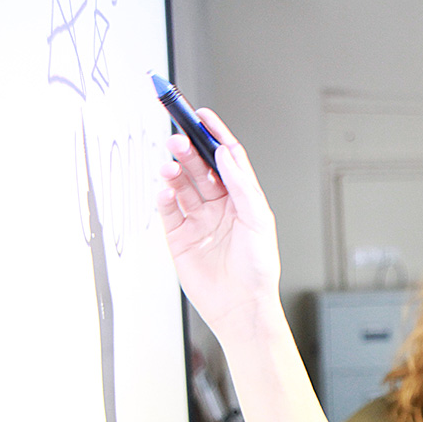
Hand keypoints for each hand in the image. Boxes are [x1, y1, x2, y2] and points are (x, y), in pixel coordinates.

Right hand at [157, 109, 281, 337]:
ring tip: (169, 163)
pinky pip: (168, 210)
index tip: (201, 115)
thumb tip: (226, 154)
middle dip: (188, 150)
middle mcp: (219, 206)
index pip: (226, 159)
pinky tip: (163, 189)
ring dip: (173, 171)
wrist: (241, 306)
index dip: (214, 135)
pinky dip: (163, 197)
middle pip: (200, 168)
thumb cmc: (258, 269)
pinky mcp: (179, 237)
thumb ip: (241, 186)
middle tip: (178, 138)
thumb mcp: (258, 221)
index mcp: (241, 199)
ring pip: (181, 186)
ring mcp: (198, 220)